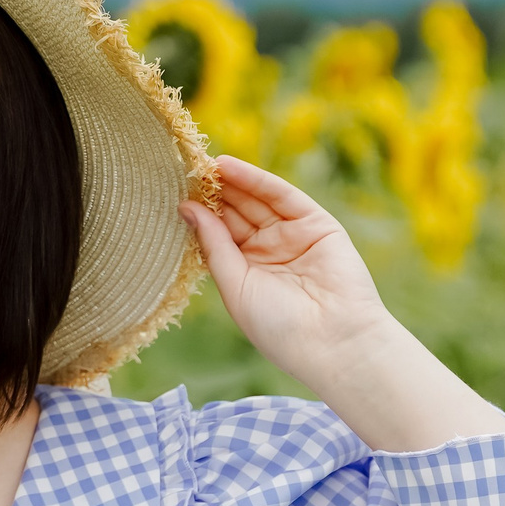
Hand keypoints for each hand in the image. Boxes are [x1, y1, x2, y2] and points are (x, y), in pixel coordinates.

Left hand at [179, 156, 395, 388]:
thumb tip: (187, 209)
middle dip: (212, 193)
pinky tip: (228, 166)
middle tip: (182, 170)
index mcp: (247, 273)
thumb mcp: (235, 287)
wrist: (333, 341)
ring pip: (256, 201)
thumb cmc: (278, 328)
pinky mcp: (316, 223)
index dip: (199, 215)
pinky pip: (282, 196)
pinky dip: (256, 180)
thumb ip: (214, 245)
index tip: (172, 193)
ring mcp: (293, 236)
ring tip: (200, 164)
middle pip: (236, 214)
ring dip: (230, 182)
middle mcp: (269, 252)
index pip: (219, 235)